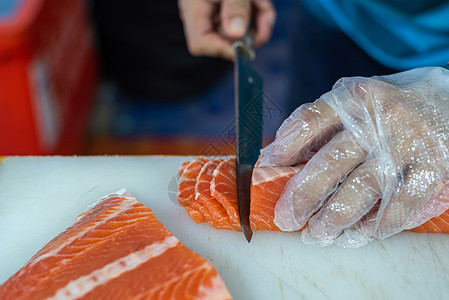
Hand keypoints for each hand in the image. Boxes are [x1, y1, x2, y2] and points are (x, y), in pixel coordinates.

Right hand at [178, 0, 275, 59]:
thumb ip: (234, 6)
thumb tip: (236, 35)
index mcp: (194, 9)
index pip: (201, 44)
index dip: (223, 49)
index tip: (245, 44)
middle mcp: (203, 15)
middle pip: (225, 40)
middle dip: (251, 32)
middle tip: (264, 15)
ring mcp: (216, 14)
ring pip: (241, 32)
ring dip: (259, 20)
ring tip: (260, 1)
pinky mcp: (230, 12)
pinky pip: (248, 23)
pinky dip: (260, 13)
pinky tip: (260, 1)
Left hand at [258, 67, 448, 246]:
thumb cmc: (390, 107)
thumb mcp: (355, 101)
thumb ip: (322, 124)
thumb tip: (278, 156)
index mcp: (352, 98)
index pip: (309, 122)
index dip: (284, 149)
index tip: (265, 171)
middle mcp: (377, 119)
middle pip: (330, 163)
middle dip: (302, 197)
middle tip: (286, 219)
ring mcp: (406, 143)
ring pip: (362, 189)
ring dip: (335, 218)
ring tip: (317, 235)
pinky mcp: (433, 166)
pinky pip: (400, 204)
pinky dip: (377, 225)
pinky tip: (360, 235)